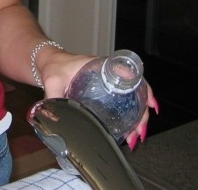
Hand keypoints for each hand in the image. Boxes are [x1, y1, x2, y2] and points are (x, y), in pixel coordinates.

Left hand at [40, 51, 158, 149]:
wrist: (47, 61)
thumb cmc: (53, 66)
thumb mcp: (52, 81)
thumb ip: (52, 98)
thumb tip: (54, 118)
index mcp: (99, 66)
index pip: (129, 74)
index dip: (143, 89)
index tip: (150, 105)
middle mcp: (106, 73)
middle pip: (134, 90)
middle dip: (141, 112)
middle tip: (139, 131)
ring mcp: (106, 82)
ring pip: (130, 98)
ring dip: (137, 116)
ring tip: (136, 136)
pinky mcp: (102, 90)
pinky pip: (122, 100)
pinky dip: (130, 114)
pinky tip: (131, 129)